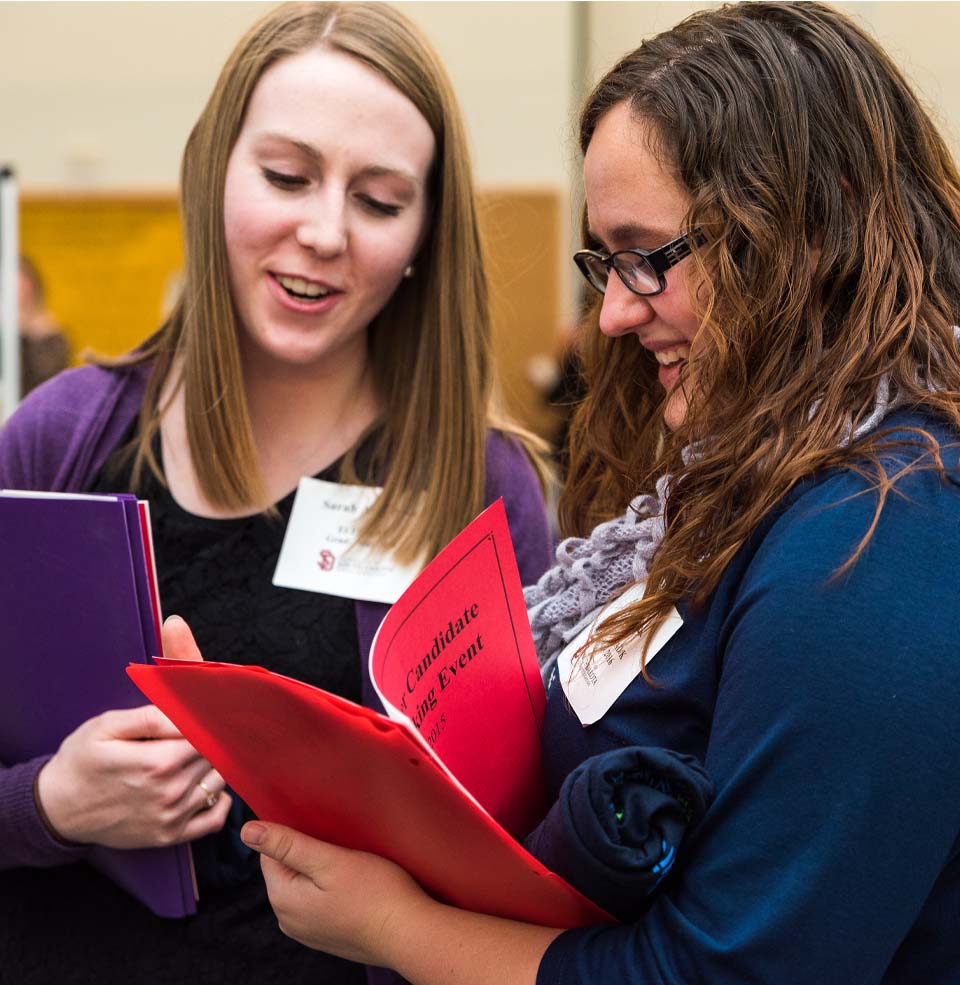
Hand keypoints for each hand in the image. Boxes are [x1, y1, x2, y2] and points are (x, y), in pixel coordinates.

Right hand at [36, 614, 227, 846]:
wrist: (57, 808)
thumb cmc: (82, 761)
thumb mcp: (106, 726)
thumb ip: (150, 717)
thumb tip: (186, 712)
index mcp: (156, 762)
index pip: (207, 736)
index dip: (210, 722)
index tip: (207, 715)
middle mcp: (169, 792)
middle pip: (215, 757)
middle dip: (213, 742)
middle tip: (204, 732)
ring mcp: (171, 818)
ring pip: (218, 782)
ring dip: (215, 767)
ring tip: (198, 756)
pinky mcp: (169, 836)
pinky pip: (214, 820)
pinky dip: (221, 802)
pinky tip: (208, 786)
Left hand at [241, 821, 432, 965]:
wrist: (410, 934)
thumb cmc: (375, 894)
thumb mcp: (329, 861)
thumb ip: (288, 846)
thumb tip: (247, 831)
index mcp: (283, 899)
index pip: (270, 854)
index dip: (295, 834)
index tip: (322, 829)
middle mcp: (289, 920)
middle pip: (287, 869)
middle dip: (309, 852)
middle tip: (341, 845)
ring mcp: (308, 931)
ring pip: (305, 884)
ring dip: (322, 869)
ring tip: (351, 862)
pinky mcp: (328, 935)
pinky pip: (319, 901)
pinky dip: (332, 887)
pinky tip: (356, 883)